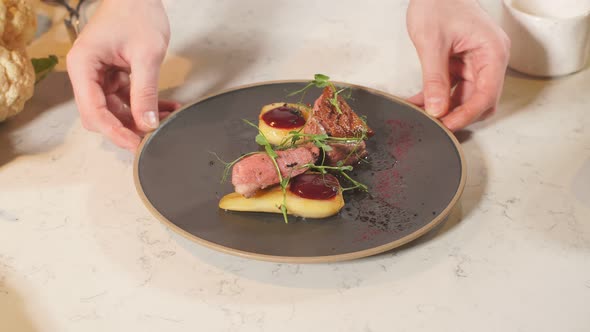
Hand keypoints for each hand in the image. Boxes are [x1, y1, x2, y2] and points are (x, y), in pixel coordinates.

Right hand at [66, 0, 179, 150]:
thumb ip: (146, 92)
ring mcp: (100, 75)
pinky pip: (127, 99)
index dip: (115, 132)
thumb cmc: (136, 12)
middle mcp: (86, 73)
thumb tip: (147, 123)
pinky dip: (145, 105)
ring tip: (166, 120)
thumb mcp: (146, 55)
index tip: (136, 145)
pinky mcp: (114, 75)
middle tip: (152, 138)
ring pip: (116, 110)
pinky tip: (167, 108)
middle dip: (127, 128)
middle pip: (102, 115)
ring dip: (140, 118)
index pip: (94, 111)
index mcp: (83, 66)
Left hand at [406, 0, 510, 130]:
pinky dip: (436, 95)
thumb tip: (436, 108)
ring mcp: (475, 61)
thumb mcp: (432, 42)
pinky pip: (451, 86)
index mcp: (492, 51)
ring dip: (444, 107)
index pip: (487, 94)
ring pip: (464, 96)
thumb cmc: (438, 2)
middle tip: (434, 123)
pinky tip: (419, 101)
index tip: (448, 124)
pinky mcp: (461, 62)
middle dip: (458, 114)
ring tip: (422, 113)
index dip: (468, 114)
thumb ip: (435, 78)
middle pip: (479, 99)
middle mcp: (489, 58)